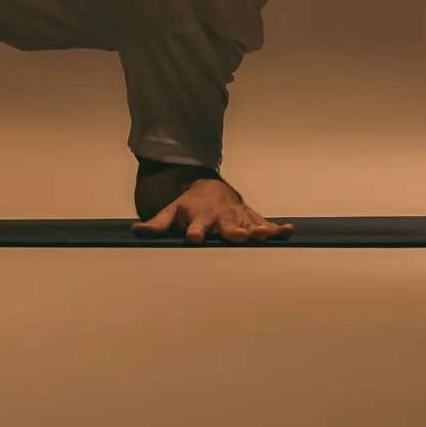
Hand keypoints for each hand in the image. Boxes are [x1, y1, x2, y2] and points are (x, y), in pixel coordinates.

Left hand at [132, 176, 292, 243]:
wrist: (209, 189)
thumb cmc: (188, 207)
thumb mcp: (170, 213)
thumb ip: (156, 225)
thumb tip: (135, 231)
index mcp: (199, 218)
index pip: (196, 226)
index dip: (195, 231)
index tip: (194, 237)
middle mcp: (220, 218)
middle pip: (227, 226)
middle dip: (232, 231)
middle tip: (237, 236)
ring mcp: (238, 217)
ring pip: (249, 225)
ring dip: (257, 230)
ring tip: (265, 235)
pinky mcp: (251, 218)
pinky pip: (266, 223)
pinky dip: (277, 229)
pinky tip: (289, 231)